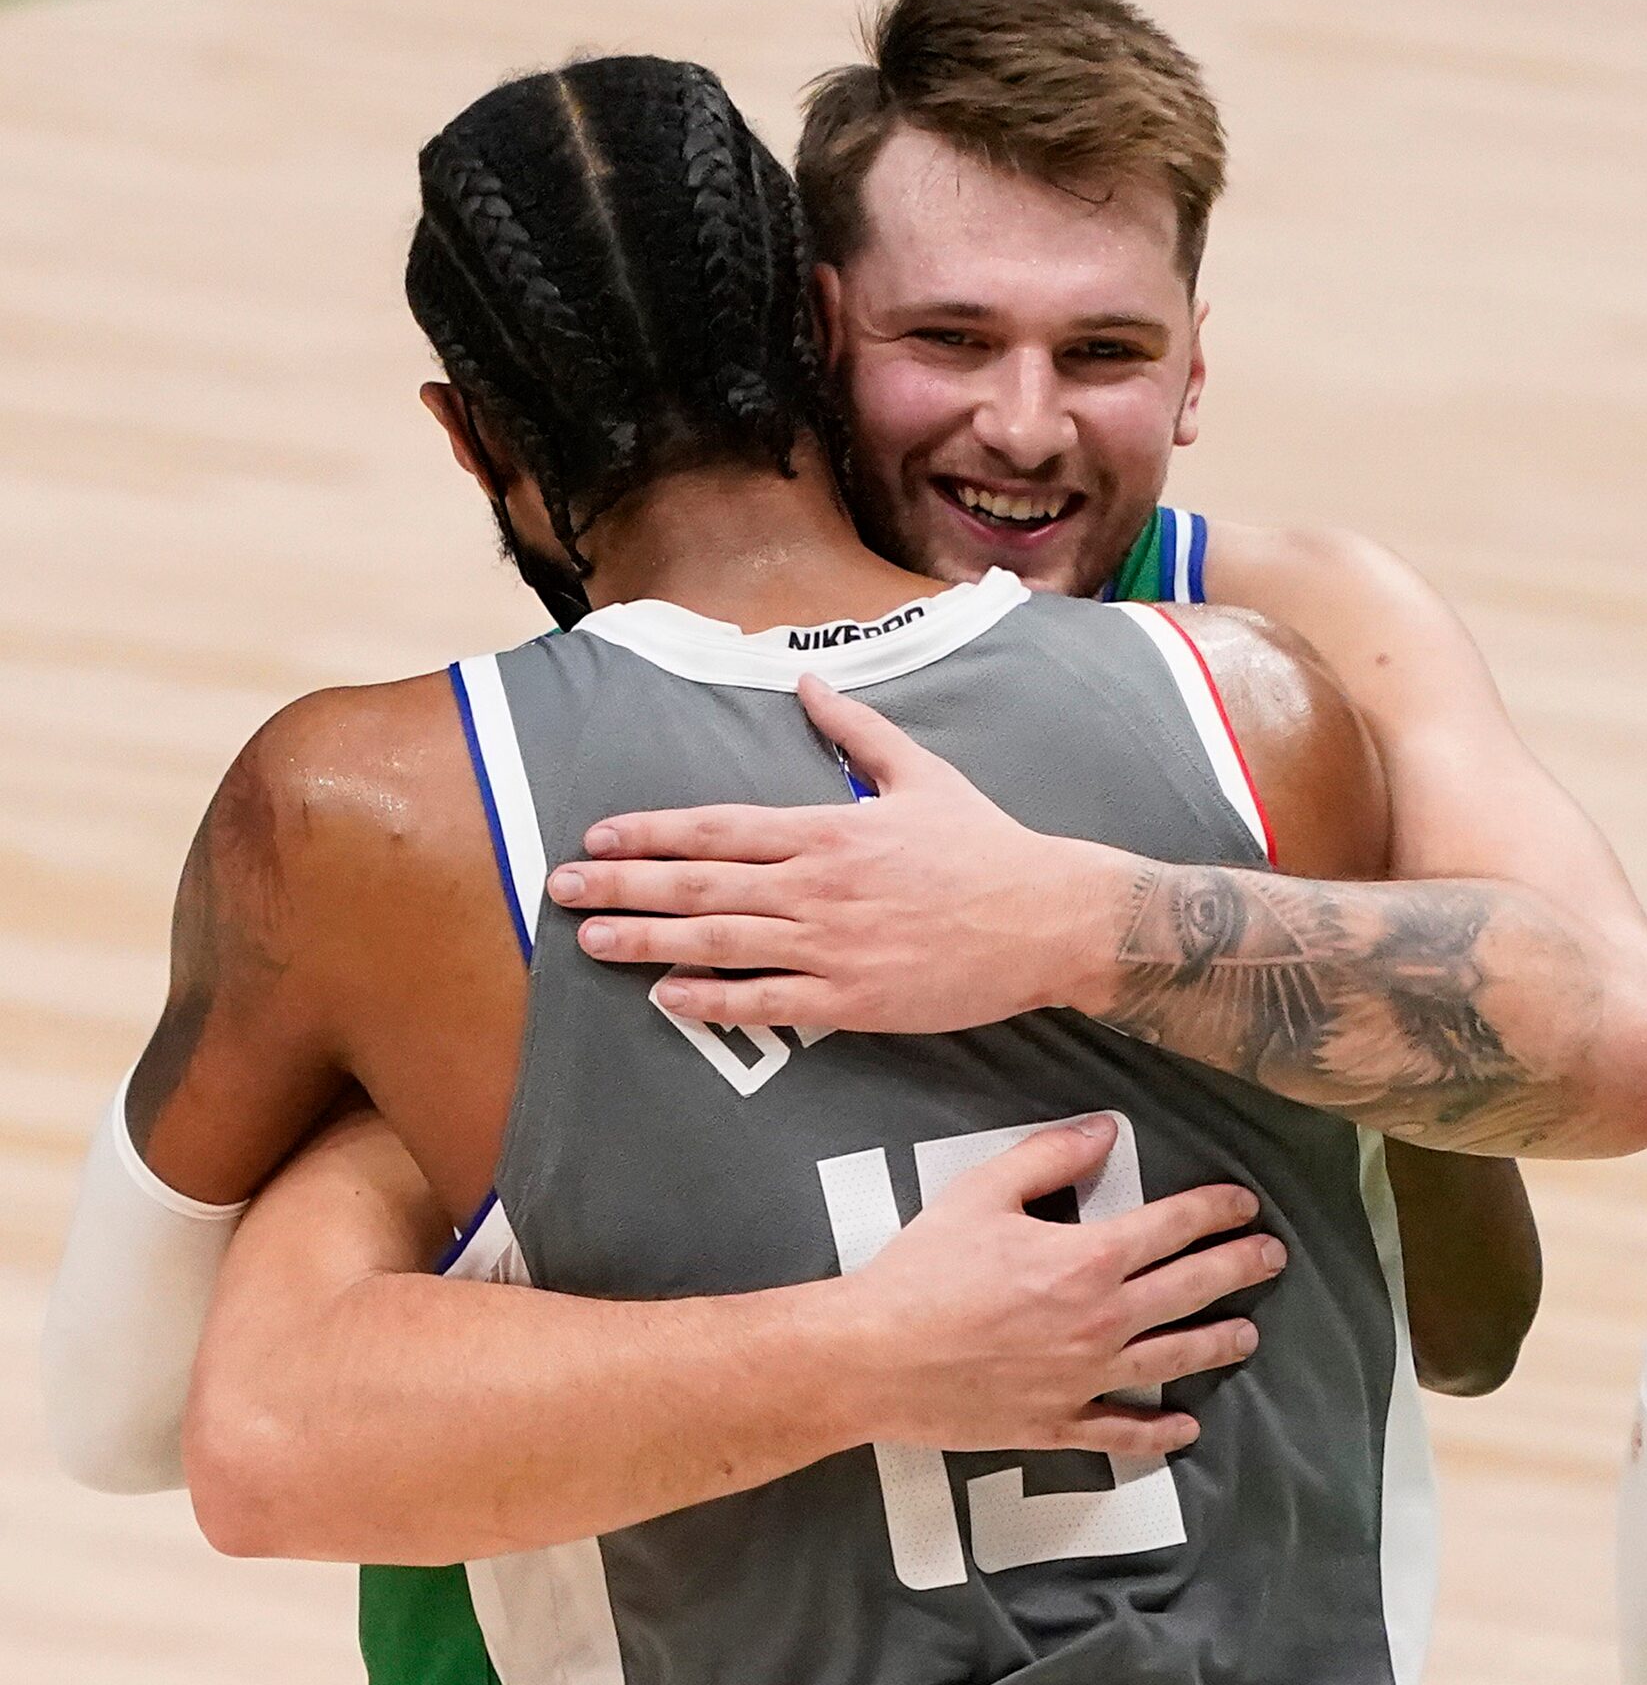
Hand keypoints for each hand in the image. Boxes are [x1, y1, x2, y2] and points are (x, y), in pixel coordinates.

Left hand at [548, 675, 1108, 1032]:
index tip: (598, 836)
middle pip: (699, 882)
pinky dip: (713, 1001)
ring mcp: (831, 945)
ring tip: (591, 942)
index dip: (650, 831)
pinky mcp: (852, 1000)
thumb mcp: (921, 773)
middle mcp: (817, 885)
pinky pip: (767, 1002)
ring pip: (718, 941)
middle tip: (559, 890)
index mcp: (828, 828)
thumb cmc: (985, 845)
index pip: (717, 827)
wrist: (1049, 917)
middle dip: (622, 884)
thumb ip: (856, 731)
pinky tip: (665, 999)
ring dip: (646, 941)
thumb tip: (808, 682)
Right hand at [835, 1114, 1282, 1455]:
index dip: (1212, 1210)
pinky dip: (1159, 1432)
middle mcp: (1102, 1321)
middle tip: (1271, 1257)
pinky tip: (1183, 1428)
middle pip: (1190, 1290)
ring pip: (1173, 1360)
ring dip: (1217, 1343)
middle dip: (1238, 1268)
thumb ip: (1048, 1156)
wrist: (878, 1356)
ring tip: (1247, 1334)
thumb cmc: (924, 1270)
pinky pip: (1124, 1432)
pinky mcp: (1059, 1423)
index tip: (1242, 1202)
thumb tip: (1104, 1131)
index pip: (1170, 1227)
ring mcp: (1086, 1379)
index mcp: (1086, 1259)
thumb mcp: (980, 1191)